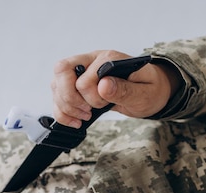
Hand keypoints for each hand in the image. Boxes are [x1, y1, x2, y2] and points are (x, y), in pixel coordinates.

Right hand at [51, 50, 179, 127]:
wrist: (150, 91)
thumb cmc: (149, 89)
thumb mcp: (144, 93)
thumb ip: (125, 89)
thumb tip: (104, 86)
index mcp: (108, 59)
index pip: (84, 78)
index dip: (91, 97)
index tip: (105, 105)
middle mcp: (91, 60)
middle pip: (61, 71)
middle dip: (71, 99)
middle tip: (88, 112)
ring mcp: (82, 71)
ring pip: (55, 83)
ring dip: (65, 106)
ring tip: (84, 117)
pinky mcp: (76, 84)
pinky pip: (57, 95)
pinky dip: (61, 112)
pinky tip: (74, 121)